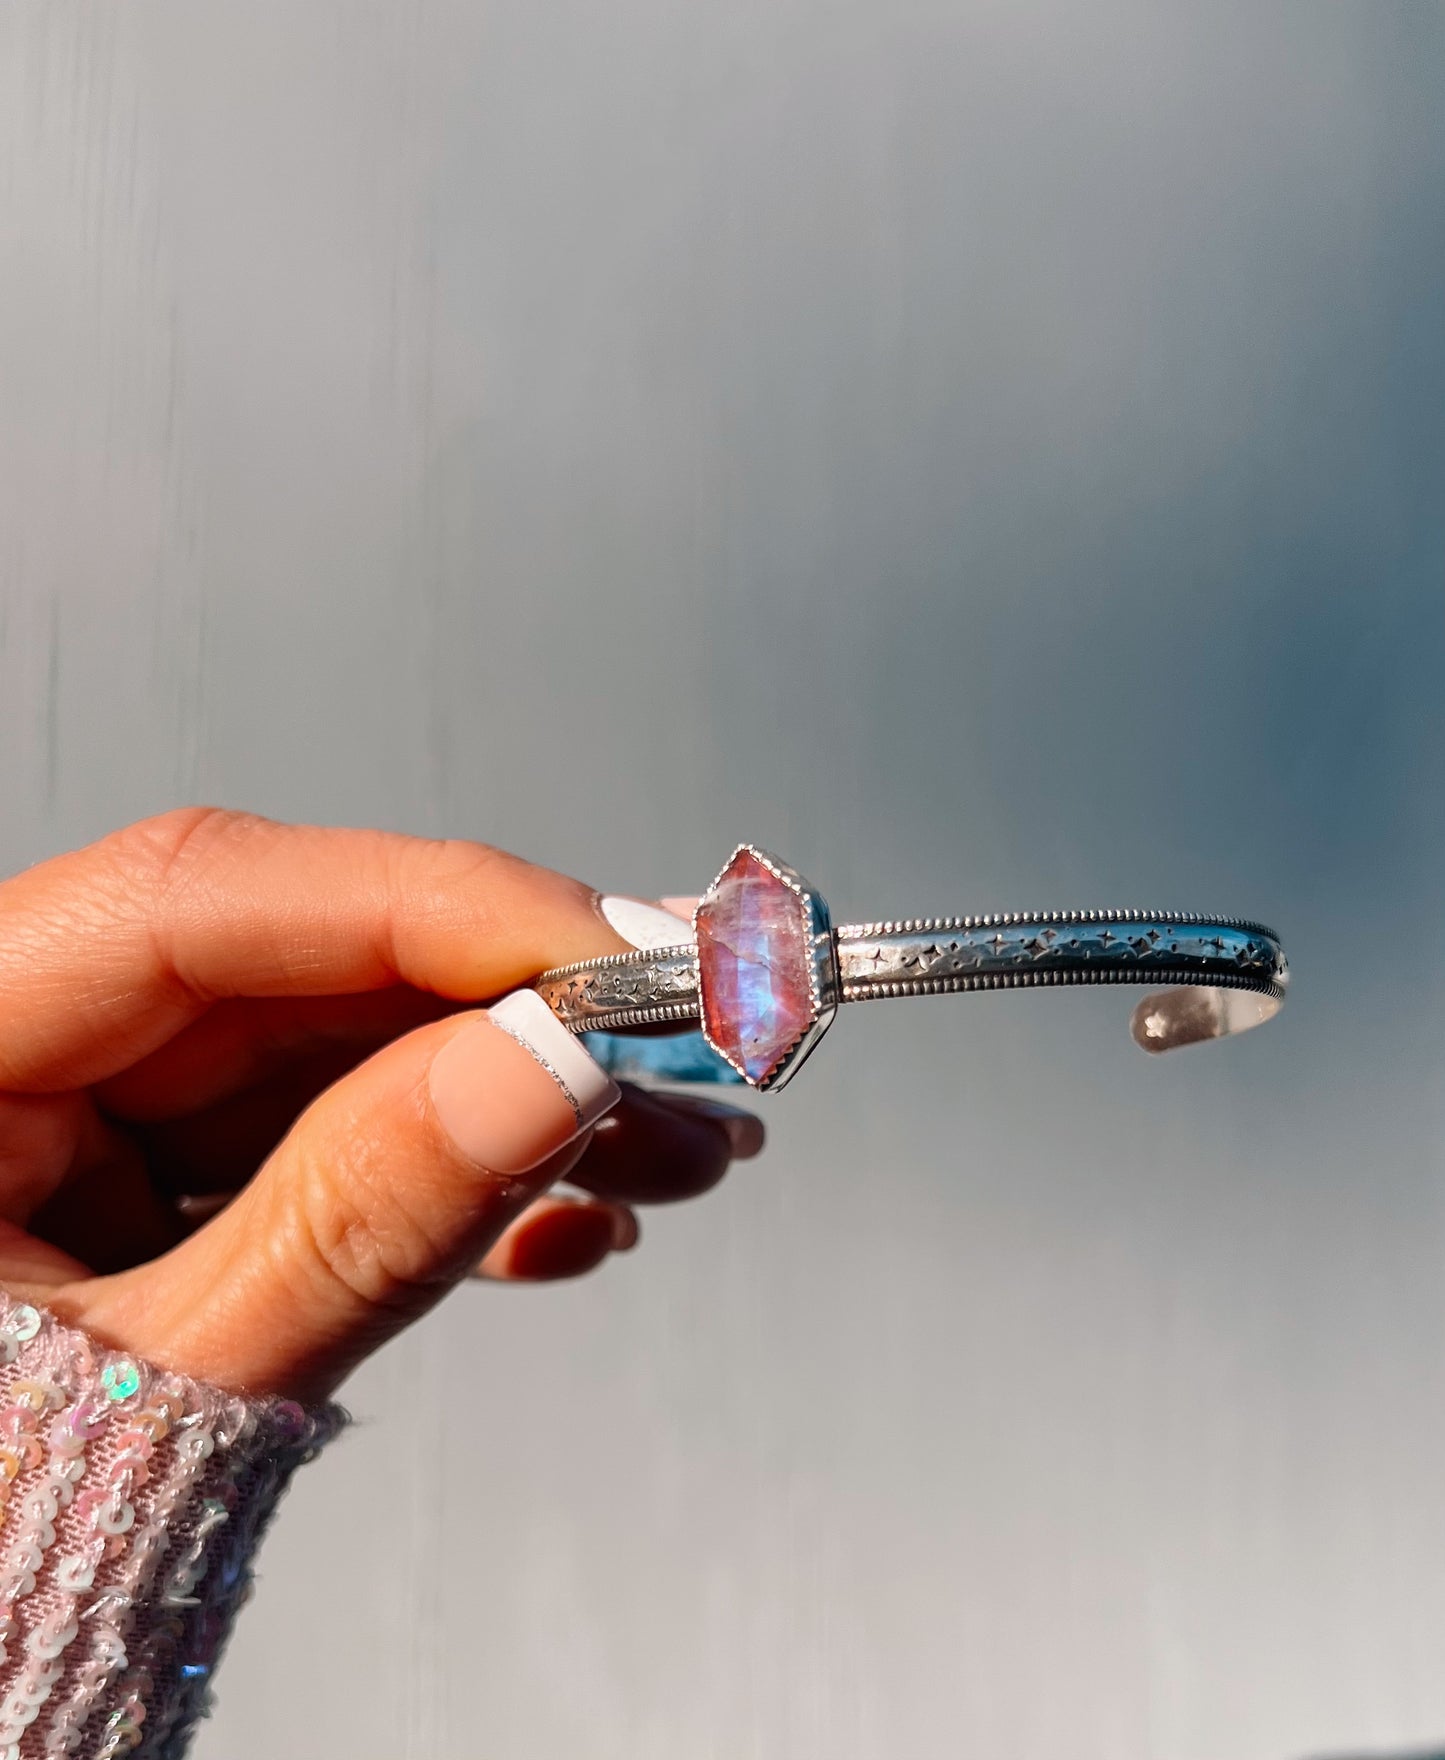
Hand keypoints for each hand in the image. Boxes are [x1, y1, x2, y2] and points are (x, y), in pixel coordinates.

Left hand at [0, 810, 762, 1401]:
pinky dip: (457, 1183)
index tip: (607, 954)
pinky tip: (574, 1221)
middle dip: (514, 1006)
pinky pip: (328, 1144)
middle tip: (693, 1035)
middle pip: (299, 964)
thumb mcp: (158, 1396)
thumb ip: (348, 1224)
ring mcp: (92, 1122)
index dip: (425, 905)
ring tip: (680, 1152)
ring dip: (522, 1100)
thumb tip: (547, 1063)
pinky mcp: (165, 1187)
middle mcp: (16, 1053)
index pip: (195, 899)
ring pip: (342, 1052)